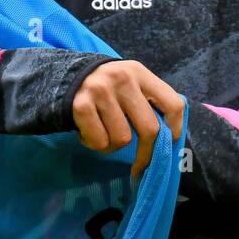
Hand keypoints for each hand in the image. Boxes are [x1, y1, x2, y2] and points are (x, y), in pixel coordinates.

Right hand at [72, 60, 183, 179]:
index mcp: (139, 72)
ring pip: (122, 139)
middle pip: (149, 128)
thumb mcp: (129, 83)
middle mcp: (122, 78)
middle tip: (140, 166)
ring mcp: (100, 91)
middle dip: (146, 154)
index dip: (175, 128)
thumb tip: (169, 138)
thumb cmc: (105, 88)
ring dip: (112, 146)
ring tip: (102, 132)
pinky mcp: (81, 105)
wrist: (62, 77)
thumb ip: (147, 102)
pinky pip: (99, 142)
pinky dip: (94, 144)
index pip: (172, 103)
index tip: (170, 143)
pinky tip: (87, 131)